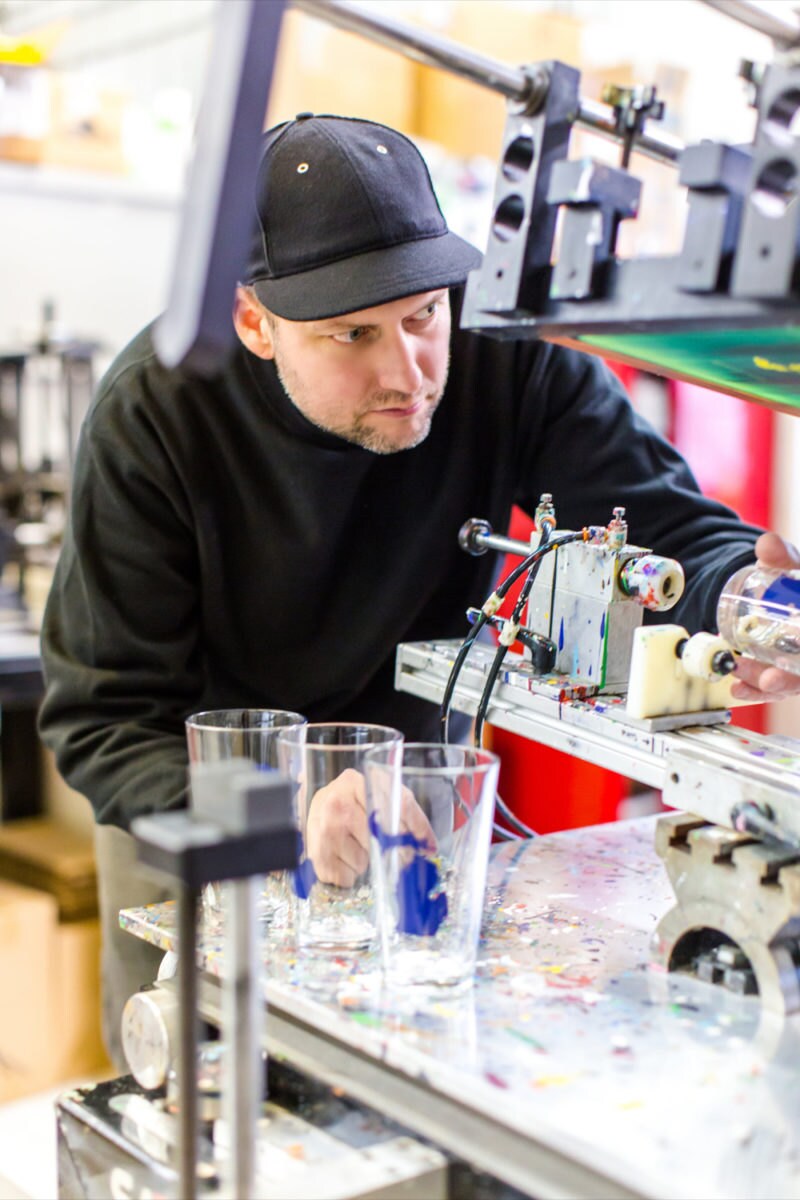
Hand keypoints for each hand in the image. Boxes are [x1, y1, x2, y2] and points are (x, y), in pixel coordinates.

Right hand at [306, 768, 435, 887]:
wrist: (317, 811)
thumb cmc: (352, 804)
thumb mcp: (376, 795)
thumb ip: (403, 811)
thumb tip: (428, 846)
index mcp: (354, 782)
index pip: (395, 803)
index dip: (417, 828)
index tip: (428, 847)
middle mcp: (336, 802)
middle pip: (378, 837)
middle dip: (392, 852)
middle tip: (395, 856)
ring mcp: (322, 828)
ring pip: (362, 861)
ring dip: (366, 863)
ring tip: (357, 849)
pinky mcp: (315, 854)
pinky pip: (346, 877)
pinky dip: (350, 875)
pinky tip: (345, 860)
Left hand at [730, 531, 799, 701]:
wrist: (789, 596)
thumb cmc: (797, 584)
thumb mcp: (793, 569)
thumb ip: (782, 558)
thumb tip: (767, 543)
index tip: (796, 637)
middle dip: (789, 679)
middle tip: (769, 679)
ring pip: (793, 683)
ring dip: (766, 685)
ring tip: (740, 679)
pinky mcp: (789, 675)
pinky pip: (778, 687)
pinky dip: (758, 690)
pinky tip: (738, 689)